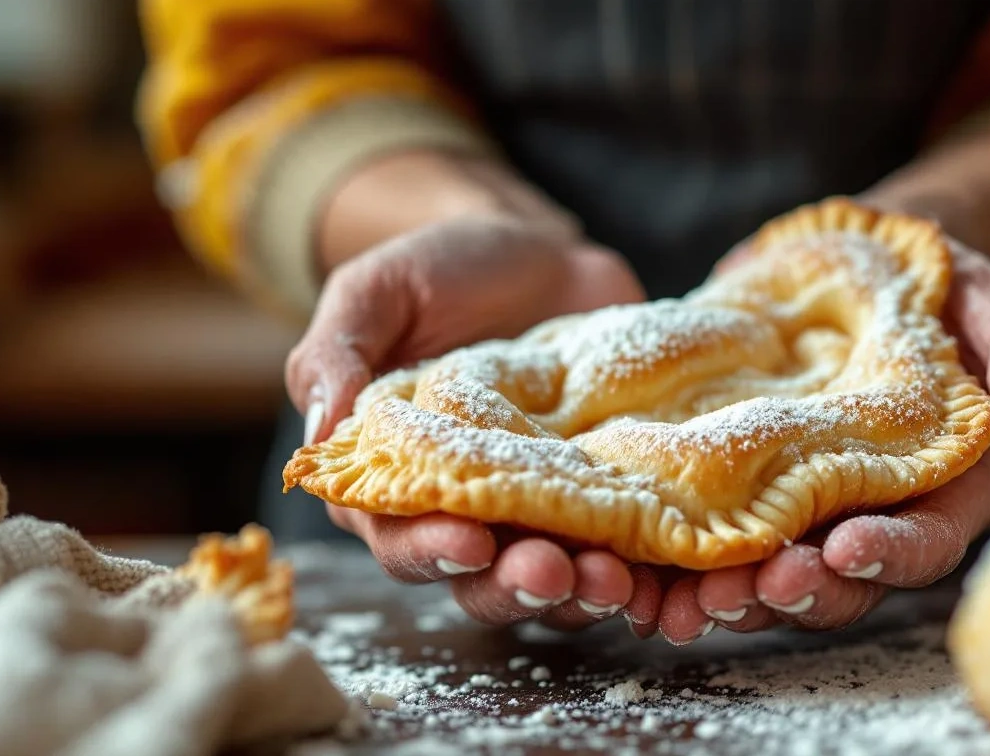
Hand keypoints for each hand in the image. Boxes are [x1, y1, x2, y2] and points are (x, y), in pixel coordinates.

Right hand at [286, 153, 649, 631]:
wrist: (540, 252)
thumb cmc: (443, 270)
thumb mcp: (377, 292)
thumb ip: (336, 355)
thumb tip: (319, 432)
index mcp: (398, 478)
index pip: (401, 538)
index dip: (431, 552)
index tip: (469, 543)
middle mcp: (469, 509)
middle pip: (482, 578)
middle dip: (517, 585)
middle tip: (555, 571)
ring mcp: (544, 506)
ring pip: (557, 578)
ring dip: (585, 593)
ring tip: (619, 581)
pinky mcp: (607, 492)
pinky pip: (627, 549)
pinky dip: (648, 573)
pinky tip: (670, 576)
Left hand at [654, 235, 989, 643]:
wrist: (859, 266)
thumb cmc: (937, 287)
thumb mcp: (989, 298)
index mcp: (948, 485)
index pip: (929, 539)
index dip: (891, 555)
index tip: (845, 550)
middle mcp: (878, 512)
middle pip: (845, 580)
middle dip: (798, 591)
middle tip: (747, 589)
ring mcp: (810, 506)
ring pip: (775, 573)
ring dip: (731, 596)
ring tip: (682, 603)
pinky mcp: (752, 485)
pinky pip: (719, 538)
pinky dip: (682, 564)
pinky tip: (644, 580)